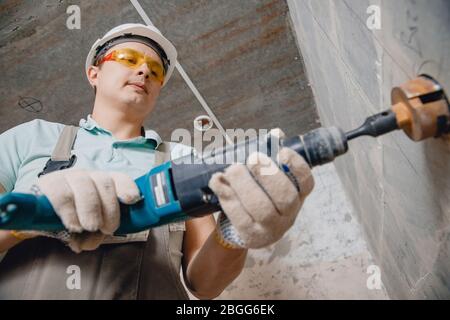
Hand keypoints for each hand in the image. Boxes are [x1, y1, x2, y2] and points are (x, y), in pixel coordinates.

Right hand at [35, 168, 140, 252]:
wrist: (35, 215)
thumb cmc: (69, 219)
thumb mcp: (86, 227)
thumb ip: (95, 234)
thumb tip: (93, 241)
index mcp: (101, 183)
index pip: (119, 178)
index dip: (127, 187)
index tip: (132, 200)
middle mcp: (86, 175)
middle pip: (104, 182)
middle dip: (109, 208)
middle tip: (107, 228)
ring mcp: (67, 177)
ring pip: (84, 186)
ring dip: (90, 210)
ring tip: (89, 227)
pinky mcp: (47, 183)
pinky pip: (61, 194)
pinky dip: (70, 212)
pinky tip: (73, 225)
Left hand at [209, 129, 313, 248]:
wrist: (243, 228)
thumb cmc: (258, 195)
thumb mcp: (266, 178)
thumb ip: (269, 156)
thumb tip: (276, 134)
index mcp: (297, 195)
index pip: (306, 183)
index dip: (297, 167)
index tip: (283, 151)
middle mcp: (289, 214)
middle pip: (285, 197)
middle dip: (268, 175)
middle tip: (252, 158)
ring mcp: (271, 228)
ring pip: (262, 209)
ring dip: (245, 185)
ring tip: (232, 169)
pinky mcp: (251, 236)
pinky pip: (241, 218)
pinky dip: (228, 198)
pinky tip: (218, 183)